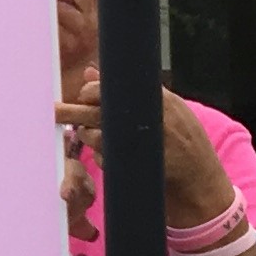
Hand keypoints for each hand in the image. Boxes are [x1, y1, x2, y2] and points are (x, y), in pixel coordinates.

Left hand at [55, 79, 246, 239]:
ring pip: (94, 136)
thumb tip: (92, 72)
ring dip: (88, 137)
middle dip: (72, 112)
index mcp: (156, 99)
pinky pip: (102, 159)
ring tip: (94, 137)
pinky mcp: (132, 167)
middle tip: (55, 112)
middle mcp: (146, 119)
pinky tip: (112, 156)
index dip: (89, 93)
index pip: (107, 89)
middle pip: (94, 111)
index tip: (83, 96)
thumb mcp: (166, 108)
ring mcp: (139, 145)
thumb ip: (131, 90)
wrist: (201, 182)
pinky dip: (102, 158)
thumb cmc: (183, 140)